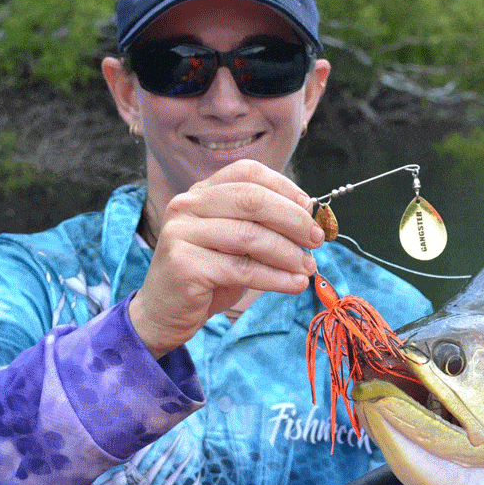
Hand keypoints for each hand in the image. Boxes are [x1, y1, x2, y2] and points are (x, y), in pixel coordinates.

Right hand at [129, 160, 322, 357]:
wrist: (166, 311)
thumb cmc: (210, 273)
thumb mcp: (238, 242)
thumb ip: (265, 225)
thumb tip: (311, 220)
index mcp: (203, 191)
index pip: (248, 173)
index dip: (285, 187)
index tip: (310, 209)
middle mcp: (188, 205)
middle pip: (253, 200)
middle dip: (294, 220)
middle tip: (317, 240)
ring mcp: (182, 233)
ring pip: (250, 236)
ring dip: (289, 253)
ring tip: (309, 267)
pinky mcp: (184, 265)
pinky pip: (242, 269)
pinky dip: (276, 278)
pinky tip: (295, 284)